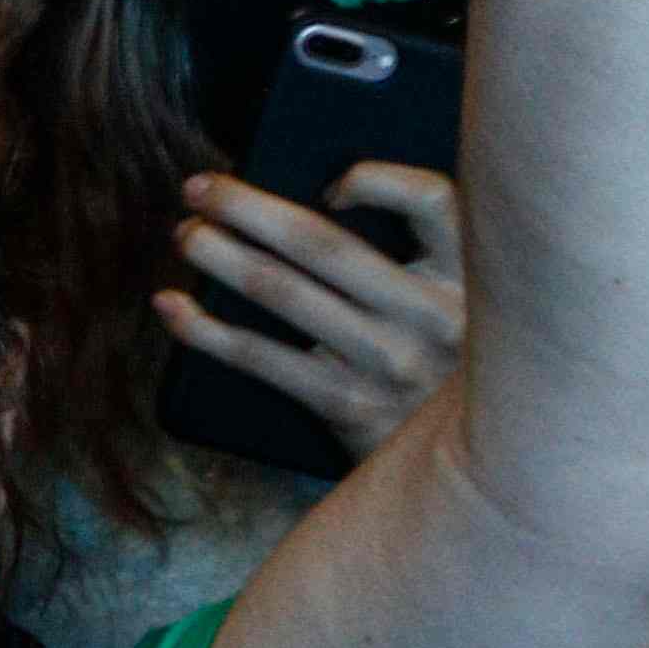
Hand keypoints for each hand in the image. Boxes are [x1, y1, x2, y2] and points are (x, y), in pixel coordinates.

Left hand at [158, 163, 467, 459]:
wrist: (475, 467)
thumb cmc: (444, 367)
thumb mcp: (460, 306)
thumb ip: (417, 260)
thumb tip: (310, 207)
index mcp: (467, 275)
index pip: (435, 200)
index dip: (377, 180)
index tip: (328, 184)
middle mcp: (434, 315)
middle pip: (324, 243)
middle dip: (248, 208)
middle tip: (198, 189)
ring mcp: (391, 362)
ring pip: (283, 292)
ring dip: (220, 257)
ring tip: (187, 236)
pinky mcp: (352, 406)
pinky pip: (262, 359)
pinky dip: (207, 329)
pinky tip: (173, 307)